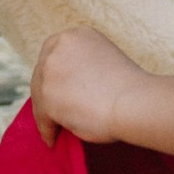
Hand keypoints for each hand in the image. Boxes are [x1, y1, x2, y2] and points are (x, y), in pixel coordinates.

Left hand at [32, 25, 140, 145]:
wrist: (133, 101)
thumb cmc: (127, 88)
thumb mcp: (102, 60)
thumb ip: (82, 66)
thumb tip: (67, 89)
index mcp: (77, 34)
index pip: (53, 55)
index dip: (53, 76)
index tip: (56, 91)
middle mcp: (60, 45)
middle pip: (42, 74)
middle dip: (46, 95)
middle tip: (53, 113)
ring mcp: (51, 69)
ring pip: (40, 96)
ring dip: (46, 114)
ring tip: (55, 130)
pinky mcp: (47, 94)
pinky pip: (41, 116)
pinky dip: (47, 129)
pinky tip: (54, 139)